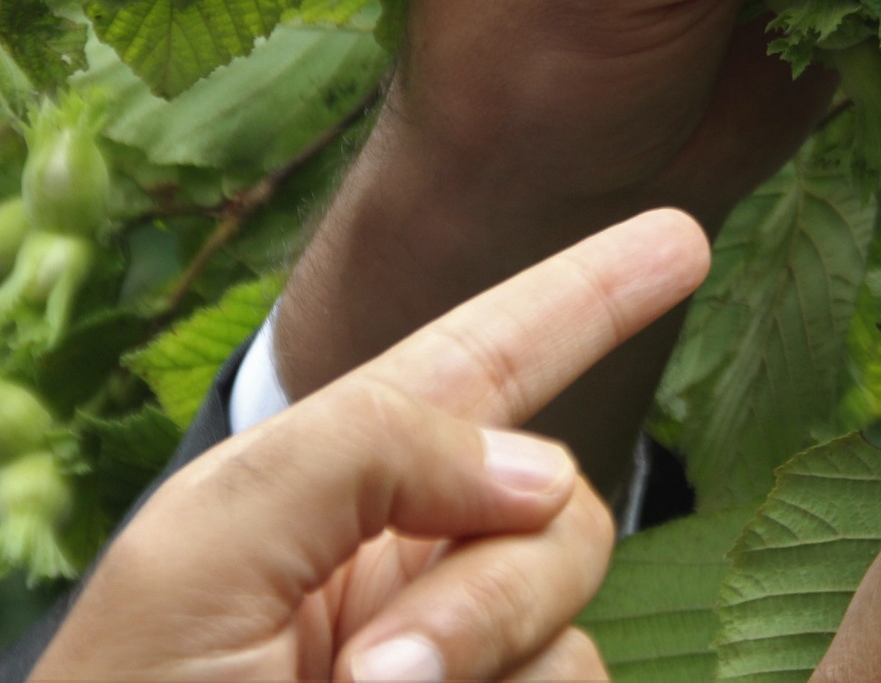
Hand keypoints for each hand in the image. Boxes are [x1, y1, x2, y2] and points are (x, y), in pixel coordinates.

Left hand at [32, 210, 708, 682]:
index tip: (678, 242)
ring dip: (487, 655)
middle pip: (554, 504)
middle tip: (377, 679)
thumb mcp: (202, 548)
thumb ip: (364, 449)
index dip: (581, 298)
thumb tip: (535, 471)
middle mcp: (407, 566)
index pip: (482, 362)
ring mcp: (458, 662)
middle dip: (496, 583)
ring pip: (569, 617)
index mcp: (332, 485)